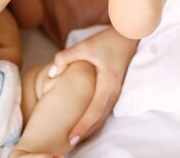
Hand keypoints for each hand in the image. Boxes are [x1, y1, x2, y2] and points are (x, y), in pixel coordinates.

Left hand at [49, 27, 137, 142]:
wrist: (128, 35)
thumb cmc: (107, 40)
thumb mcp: (85, 46)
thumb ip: (65, 58)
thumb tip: (52, 74)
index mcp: (108, 84)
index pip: (94, 111)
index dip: (82, 126)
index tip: (71, 137)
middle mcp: (114, 92)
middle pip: (99, 119)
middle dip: (85, 132)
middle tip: (69, 143)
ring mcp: (117, 92)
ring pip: (103, 116)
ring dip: (90, 128)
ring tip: (75, 136)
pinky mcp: (115, 90)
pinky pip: (105, 109)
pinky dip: (95, 119)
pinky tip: (86, 121)